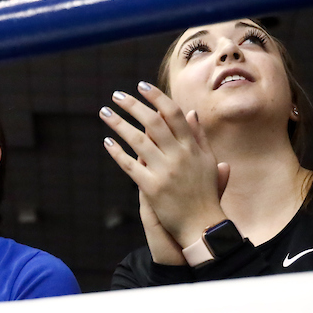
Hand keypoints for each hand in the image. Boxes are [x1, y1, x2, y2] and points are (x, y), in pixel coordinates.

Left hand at [101, 83, 227, 247]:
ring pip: (137, 140)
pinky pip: (130, 165)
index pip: (173, 114)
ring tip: (104, 112)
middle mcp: (178, 156)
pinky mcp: (151, 188)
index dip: (157, 97)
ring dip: (119, 124)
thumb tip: (191, 112)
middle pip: (153, 122)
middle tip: (116, 94)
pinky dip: (117, 152)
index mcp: (192, 147)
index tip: (142, 86)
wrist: (202, 226)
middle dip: (133, 105)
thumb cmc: (206, 193)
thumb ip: (199, 136)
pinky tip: (106, 142)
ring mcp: (164, 172)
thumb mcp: (208, 161)